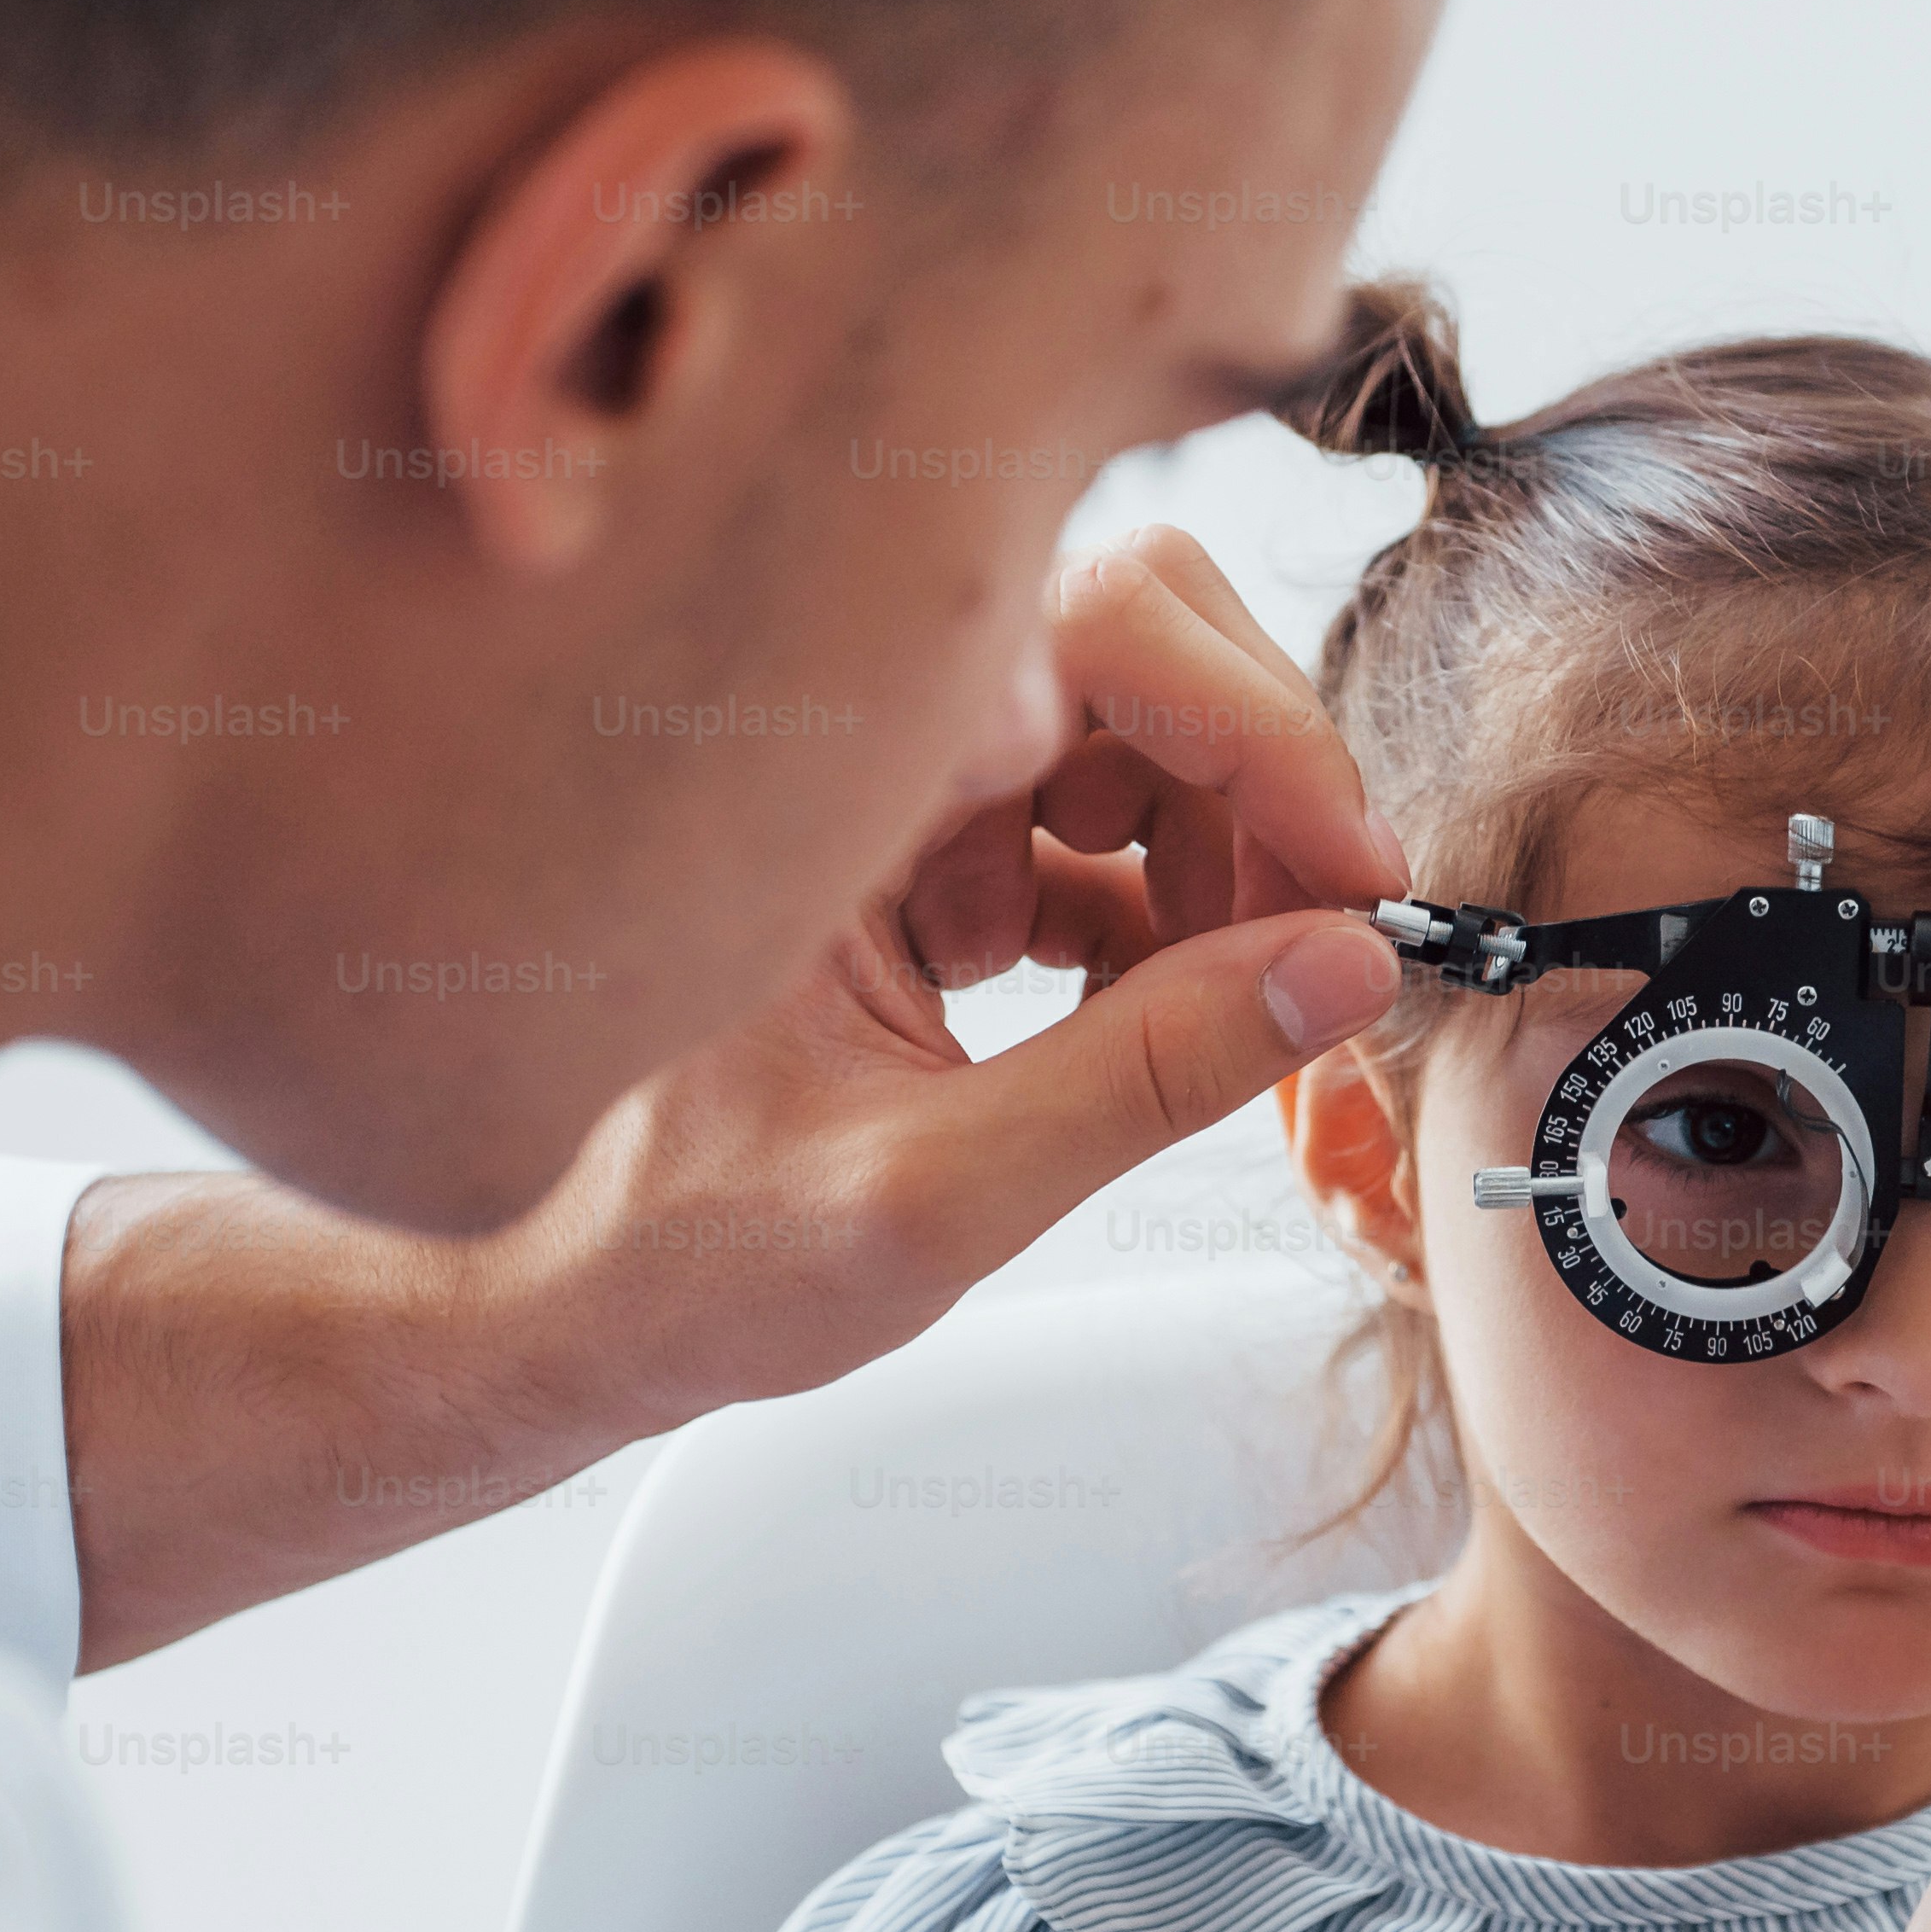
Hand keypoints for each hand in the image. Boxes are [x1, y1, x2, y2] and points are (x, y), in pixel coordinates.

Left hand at [485, 525, 1410, 1440]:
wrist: (576, 1304)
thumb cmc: (685, 1255)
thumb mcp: (935, 1196)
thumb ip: (1149, 1076)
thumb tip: (1345, 965)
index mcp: (825, 776)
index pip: (1102, 627)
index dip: (1259, 730)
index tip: (1353, 875)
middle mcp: (862, 742)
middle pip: (1141, 644)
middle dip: (1256, 788)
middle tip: (1318, 941)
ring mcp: (900, 791)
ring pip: (1136, 733)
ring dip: (1217, 864)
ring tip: (1203, 1016)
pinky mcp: (931, 854)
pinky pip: (1098, 826)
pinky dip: (1162, 918)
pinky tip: (1136, 1024)